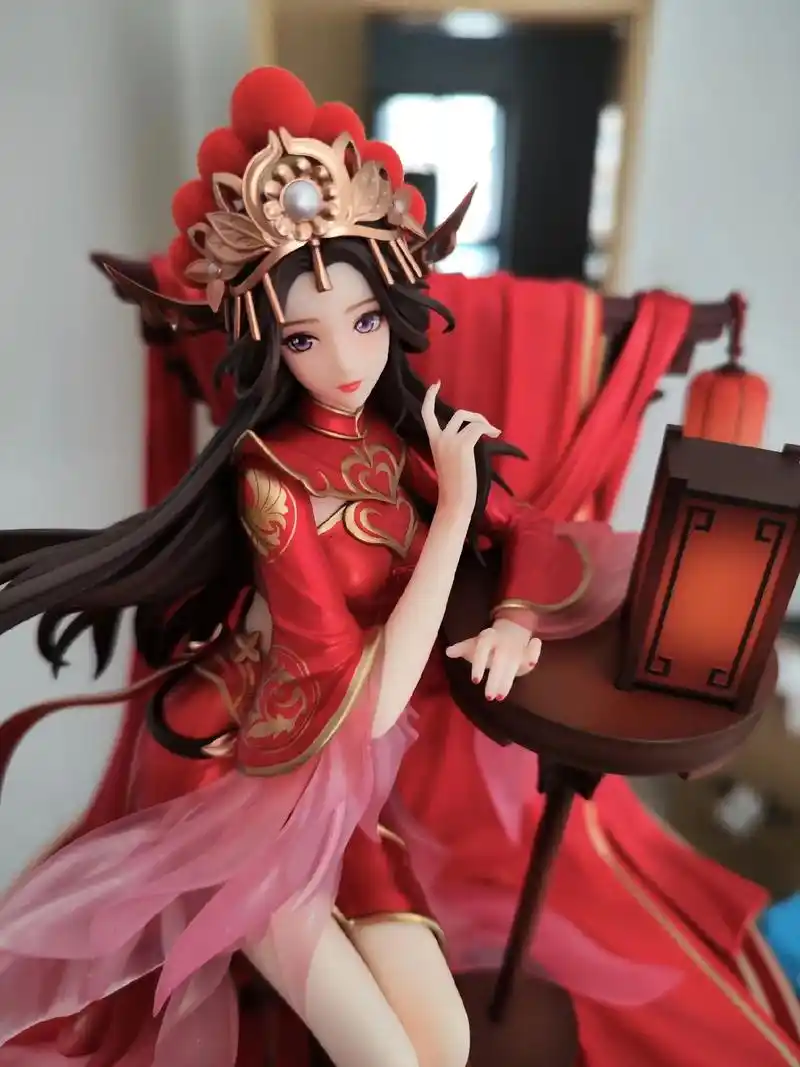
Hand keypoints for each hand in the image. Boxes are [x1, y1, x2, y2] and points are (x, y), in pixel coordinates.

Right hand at [421, 382, 499, 518]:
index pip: (426, 414)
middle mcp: (439, 438)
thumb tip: (471, 435)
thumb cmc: (455, 487)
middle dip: (474, 415)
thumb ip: (454, 446)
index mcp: (433, 442)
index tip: (436, 384)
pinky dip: (489, 429)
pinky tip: (495, 435)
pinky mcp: (463, 445)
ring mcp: (450, 441)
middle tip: (486, 425)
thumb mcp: (450, 461)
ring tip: (493, 432)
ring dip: (483, 422)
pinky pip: (478, 428)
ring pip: (469, 419)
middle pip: (457, 414)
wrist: (454, 502)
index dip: (430, 397)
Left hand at [445, 618, 541, 700]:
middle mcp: (503, 642)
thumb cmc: (488, 642)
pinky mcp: (527, 650)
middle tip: (489, 697)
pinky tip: (531, 666)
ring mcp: (516, 646)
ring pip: (513, 663)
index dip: (478, 665)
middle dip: (495, 679)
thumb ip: (462, 649)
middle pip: (499, 661)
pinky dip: (534, 655)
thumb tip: (448, 652)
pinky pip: (532, 652)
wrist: (511, 628)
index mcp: (488, 637)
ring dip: (508, 680)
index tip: (475, 681)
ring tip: (500, 696)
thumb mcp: (474, 643)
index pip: (482, 650)